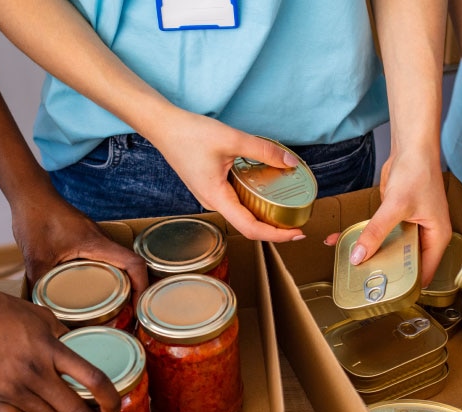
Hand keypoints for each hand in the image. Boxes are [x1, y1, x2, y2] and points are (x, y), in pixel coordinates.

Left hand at [10, 186, 148, 295]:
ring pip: (118, 261)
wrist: (30, 194)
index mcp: (96, 244)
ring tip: (116, 305)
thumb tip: (41, 307)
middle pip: (131, 265)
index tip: (138, 305)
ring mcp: (94, 237)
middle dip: (135, 289)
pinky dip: (108, 273)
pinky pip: (105, 258)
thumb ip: (39, 284)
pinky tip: (94, 287)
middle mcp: (101, 240)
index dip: (142, 285)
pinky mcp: (85, 237)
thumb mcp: (35, 257)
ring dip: (122, 281)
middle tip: (127, 312)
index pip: (133, 263)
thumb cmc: (36, 218)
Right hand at [148, 112, 307, 241]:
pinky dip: (253, 200)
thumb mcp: (232, 139)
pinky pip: (235, 201)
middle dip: (274, 227)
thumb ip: (263, 151)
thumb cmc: (190, 134)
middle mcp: (213, 202)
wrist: (164, 126)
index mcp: (217, 198)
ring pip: (242, 213)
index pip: (250, 228)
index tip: (296, 233)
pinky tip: (266, 189)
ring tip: (287, 207)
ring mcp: (211, 196)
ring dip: (264, 214)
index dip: (276, 235)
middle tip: (297, 222)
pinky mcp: (210, 187)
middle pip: (248, 225)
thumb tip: (290, 162)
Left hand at [325, 149, 450, 286]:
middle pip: (406, 263)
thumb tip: (360, 254)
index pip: (425, 272)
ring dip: (373, 255)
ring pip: (392, 250)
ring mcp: (412, 228)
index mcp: (437, 237)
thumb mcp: (396, 205)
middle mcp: (427, 236)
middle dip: (386, 271)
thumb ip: (376, 231)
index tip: (388, 294)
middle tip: (365, 282)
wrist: (412, 147)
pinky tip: (347, 243)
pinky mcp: (398, 219)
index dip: (408, 285)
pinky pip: (382, 235)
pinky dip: (367, 239)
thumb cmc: (419, 172)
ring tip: (353, 266)